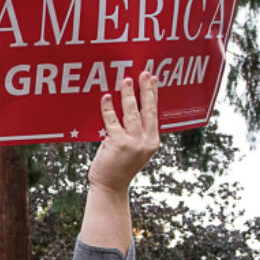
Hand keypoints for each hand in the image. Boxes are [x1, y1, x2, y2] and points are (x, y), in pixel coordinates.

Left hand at [87, 72, 159, 193]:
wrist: (110, 186)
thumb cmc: (119, 167)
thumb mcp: (136, 150)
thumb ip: (138, 133)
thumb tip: (133, 109)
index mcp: (152, 141)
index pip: (154, 113)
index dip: (153, 94)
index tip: (153, 78)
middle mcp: (146, 141)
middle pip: (147, 110)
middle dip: (146, 90)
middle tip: (144, 73)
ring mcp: (133, 143)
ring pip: (131, 113)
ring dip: (128, 95)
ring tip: (125, 80)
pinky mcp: (117, 144)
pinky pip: (112, 121)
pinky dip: (108, 108)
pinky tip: (105, 97)